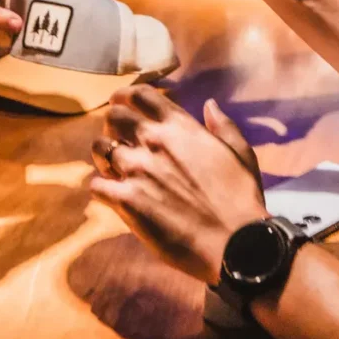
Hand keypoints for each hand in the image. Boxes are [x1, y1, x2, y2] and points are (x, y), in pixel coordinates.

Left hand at [90, 84, 267, 285]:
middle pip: (114, 116)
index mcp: (180, 127)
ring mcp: (138, 170)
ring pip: (100, 148)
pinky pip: (97, 186)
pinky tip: (111, 196)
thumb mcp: (240, 154)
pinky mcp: (127, 202)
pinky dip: (100, 189)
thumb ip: (223, 126)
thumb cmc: (241, 199)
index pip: (141, 94)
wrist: (236, 244)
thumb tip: (209, 104)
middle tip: (117, 137)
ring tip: (111, 167)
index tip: (121, 103)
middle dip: (111, 123)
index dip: (126, 96)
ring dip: (102, 155)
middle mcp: (154, 141)